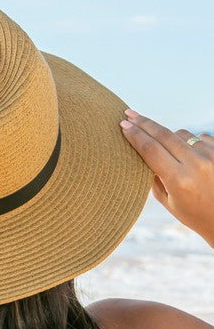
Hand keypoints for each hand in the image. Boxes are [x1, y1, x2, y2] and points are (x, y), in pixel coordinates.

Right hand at [120, 109, 213, 246]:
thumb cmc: (194, 214)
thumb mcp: (168, 202)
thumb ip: (154, 177)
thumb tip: (143, 151)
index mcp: (179, 181)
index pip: (150, 150)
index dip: (135, 135)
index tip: (123, 125)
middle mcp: (196, 165)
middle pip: (163, 135)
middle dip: (144, 123)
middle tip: (129, 113)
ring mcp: (211, 155)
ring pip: (181, 134)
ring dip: (169, 137)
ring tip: (168, 153)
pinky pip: (199, 137)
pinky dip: (189, 143)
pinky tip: (190, 158)